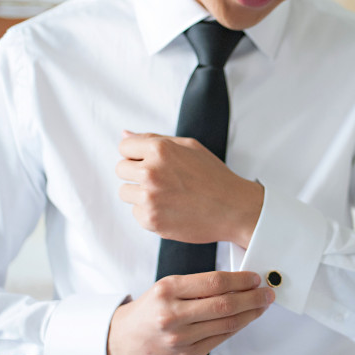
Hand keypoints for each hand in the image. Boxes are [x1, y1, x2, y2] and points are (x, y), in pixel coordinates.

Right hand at [107, 271, 273, 354]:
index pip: (215, 282)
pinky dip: (236, 328)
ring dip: (250, 314)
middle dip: (253, 297)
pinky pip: (219, 340)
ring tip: (261, 306)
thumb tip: (236, 281)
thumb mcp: (166, 287)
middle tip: (267, 292)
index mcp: (167, 290)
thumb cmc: (149, 310)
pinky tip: (244, 320)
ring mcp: (179, 339)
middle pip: (225, 304)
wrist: (121, 340)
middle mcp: (172, 315)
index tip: (255, 278)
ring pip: (226, 324)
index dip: (241, 280)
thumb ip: (198, 285)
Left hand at [116, 131, 262, 247]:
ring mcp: (150, 198)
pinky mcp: (150, 220)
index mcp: (160, 149)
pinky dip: (150, 212)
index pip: (124, 147)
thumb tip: (124, 133)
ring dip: (141, 193)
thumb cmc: (214, 176)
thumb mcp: (189, 147)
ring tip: (168, 195)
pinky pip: (136, 213)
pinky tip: (171, 209)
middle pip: (121, 169)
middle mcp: (151, 172)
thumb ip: (154, 138)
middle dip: (137, 173)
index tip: (151, 162)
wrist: (234, 209)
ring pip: (125, 192)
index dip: (137, 154)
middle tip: (163, 180)